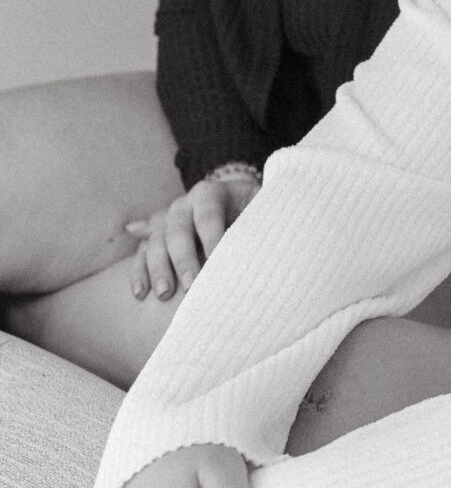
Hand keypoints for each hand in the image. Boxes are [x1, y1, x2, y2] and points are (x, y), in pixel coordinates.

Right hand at [126, 172, 256, 302]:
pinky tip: (141, 293)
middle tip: (190, 285)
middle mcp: (182, 205)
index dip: (212, 237)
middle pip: (177, 230)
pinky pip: (140, 254)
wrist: (230, 203)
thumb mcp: (260, 204)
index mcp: (209, 193)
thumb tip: (274, 227)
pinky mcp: (153, 239)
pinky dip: (138, 273)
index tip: (217, 261)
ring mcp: (165, 222)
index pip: (208, 214)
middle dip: (183, 259)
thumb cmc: (250, 209)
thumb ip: (264, 213)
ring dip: (157, 269)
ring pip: (154, 243)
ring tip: (164, 294)